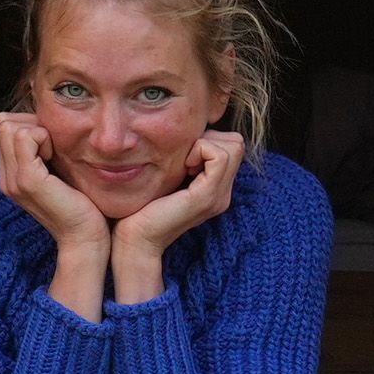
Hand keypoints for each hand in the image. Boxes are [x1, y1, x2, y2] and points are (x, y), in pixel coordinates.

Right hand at [0, 115, 109, 314]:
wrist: (85, 237)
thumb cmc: (81, 203)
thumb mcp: (57, 171)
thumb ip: (45, 151)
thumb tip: (46, 122)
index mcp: (11, 175)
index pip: (3, 126)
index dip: (29, 125)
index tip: (51, 144)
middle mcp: (6, 177)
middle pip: (2, 122)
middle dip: (31, 124)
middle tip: (53, 146)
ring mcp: (13, 180)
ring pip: (9, 126)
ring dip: (37, 130)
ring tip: (54, 152)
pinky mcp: (28, 181)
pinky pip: (24, 137)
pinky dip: (43, 137)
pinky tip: (56, 156)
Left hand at [109, 130, 244, 302]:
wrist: (137, 239)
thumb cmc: (143, 208)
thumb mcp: (170, 178)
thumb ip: (184, 161)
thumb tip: (188, 134)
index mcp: (216, 190)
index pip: (233, 146)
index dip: (209, 141)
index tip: (184, 158)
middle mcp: (223, 194)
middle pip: (237, 143)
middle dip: (210, 140)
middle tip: (185, 160)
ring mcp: (218, 196)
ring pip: (233, 146)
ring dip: (205, 145)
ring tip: (184, 165)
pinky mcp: (207, 196)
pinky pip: (218, 156)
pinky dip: (200, 150)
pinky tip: (183, 168)